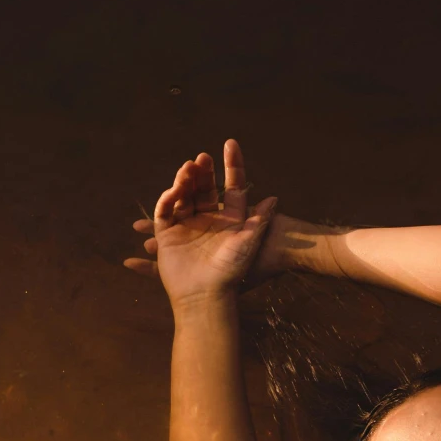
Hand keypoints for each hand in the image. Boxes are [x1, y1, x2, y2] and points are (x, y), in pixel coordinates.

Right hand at [125, 138, 277, 302]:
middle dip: (203, 172)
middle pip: (205, 188)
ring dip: (185, 181)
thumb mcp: (248, 244)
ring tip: (188, 168)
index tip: (230, 144)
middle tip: (202, 158)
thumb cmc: (231, 272)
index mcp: (230, 219)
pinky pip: (165, 211)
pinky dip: (168, 199)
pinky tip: (174, 190)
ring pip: (184, 195)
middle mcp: (208, 219)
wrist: (204, 297)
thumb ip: (260, 220)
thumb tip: (275, 198)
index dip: (232, 165)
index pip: (232, 186)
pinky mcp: (167, 234)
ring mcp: (187, 225)